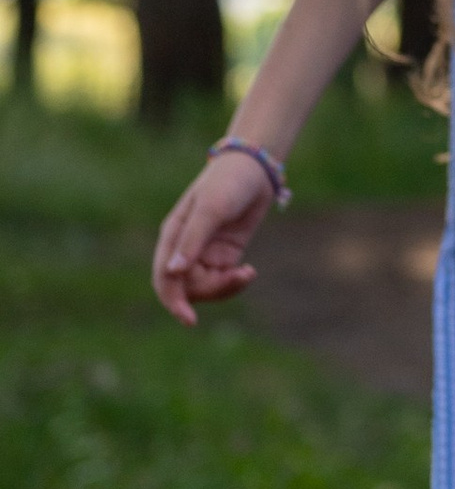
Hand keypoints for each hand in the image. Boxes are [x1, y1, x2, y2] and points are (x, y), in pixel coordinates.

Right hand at [151, 148, 277, 326]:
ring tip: (247, 274)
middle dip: (210, 291)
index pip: (164, 279)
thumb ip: (193, 240)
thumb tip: (173, 272)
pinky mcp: (224, 255)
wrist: (255, 168)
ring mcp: (204, 253)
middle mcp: (184, 248)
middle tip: (237, 277)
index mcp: (172, 236)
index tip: (190, 319)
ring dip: (225, 288)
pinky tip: (249, 272)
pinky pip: (222, 280)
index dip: (173, 302)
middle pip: (186, 289)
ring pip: (205, 288)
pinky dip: (235, 282)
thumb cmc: (228, 182)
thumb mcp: (211, 209)